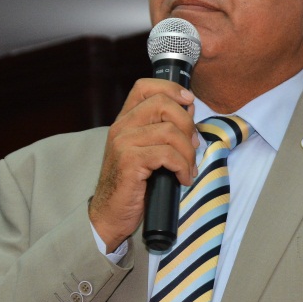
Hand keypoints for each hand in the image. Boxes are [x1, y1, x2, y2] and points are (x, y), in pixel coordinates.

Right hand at [89, 78, 198, 249]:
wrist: (110, 214)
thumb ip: (162, 131)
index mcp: (125, 121)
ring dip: (188, 152)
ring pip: (170, 131)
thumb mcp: (145, 152)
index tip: (189, 103)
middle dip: (187, 124)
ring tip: (188, 168)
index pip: (145, 87)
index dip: (171, 89)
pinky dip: (182, 167)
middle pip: (163, 104)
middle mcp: (121, 127)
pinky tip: (182, 179)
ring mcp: (123, 143)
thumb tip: (190, 112)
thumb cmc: (132, 185)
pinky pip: (167, 154)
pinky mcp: (130, 162)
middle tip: (192, 146)